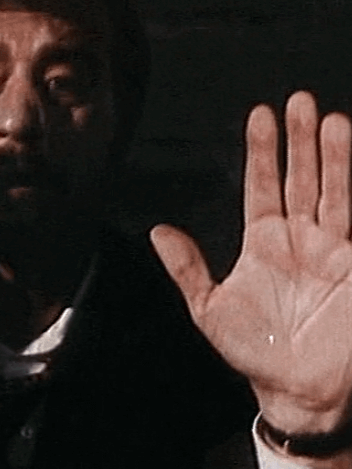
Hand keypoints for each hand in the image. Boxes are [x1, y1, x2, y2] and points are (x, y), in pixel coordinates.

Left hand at [151, 91, 351, 435]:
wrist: (295, 390)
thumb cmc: (252, 352)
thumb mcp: (210, 308)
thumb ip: (187, 268)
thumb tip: (157, 231)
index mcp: (263, 243)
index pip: (262, 186)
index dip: (262, 152)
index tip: (260, 115)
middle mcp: (299, 239)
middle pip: (300, 179)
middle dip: (300, 142)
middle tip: (298, 101)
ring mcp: (331, 250)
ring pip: (332, 192)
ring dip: (333, 156)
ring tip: (331, 118)